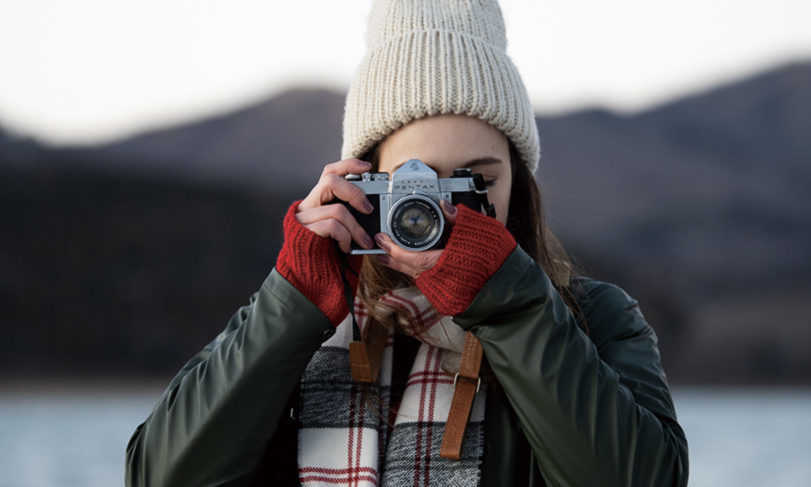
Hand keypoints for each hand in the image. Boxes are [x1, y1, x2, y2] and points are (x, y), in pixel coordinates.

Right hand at [297, 158, 375, 252]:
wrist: (308, 276)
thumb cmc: (328, 253)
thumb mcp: (342, 230)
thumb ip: (350, 215)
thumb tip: (375, 208)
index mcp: (318, 201)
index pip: (329, 173)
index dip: (348, 165)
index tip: (367, 166)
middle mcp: (308, 205)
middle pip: (330, 181)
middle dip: (355, 192)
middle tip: (369, 209)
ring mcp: (304, 218)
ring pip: (337, 209)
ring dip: (357, 228)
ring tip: (365, 241)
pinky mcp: (305, 231)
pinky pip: (333, 226)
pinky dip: (346, 237)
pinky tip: (346, 248)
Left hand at [377, 203, 516, 315]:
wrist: (513, 287)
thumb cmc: (498, 258)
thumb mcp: (482, 230)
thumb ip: (460, 218)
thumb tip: (445, 204)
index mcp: (443, 263)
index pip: (408, 256)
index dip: (391, 248)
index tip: (380, 239)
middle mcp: (440, 280)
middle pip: (407, 268)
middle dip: (391, 258)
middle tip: (378, 249)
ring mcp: (444, 289)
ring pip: (417, 276)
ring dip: (403, 265)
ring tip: (390, 256)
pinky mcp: (450, 294)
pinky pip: (428, 281)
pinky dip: (419, 271)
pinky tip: (415, 264)